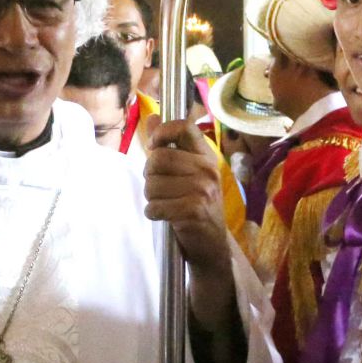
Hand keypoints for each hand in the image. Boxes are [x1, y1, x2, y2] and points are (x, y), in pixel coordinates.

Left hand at [144, 119, 232, 276]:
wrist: (211, 245)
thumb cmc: (195, 206)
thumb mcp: (187, 173)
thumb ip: (169, 146)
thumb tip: (152, 117)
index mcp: (206, 156)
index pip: (184, 126)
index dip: (162, 133)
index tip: (154, 147)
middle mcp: (207, 169)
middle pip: (158, 158)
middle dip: (150, 175)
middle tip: (160, 188)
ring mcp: (203, 190)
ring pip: (152, 184)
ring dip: (151, 198)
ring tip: (165, 204)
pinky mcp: (194, 211)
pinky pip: (155, 206)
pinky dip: (153, 214)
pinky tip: (164, 216)